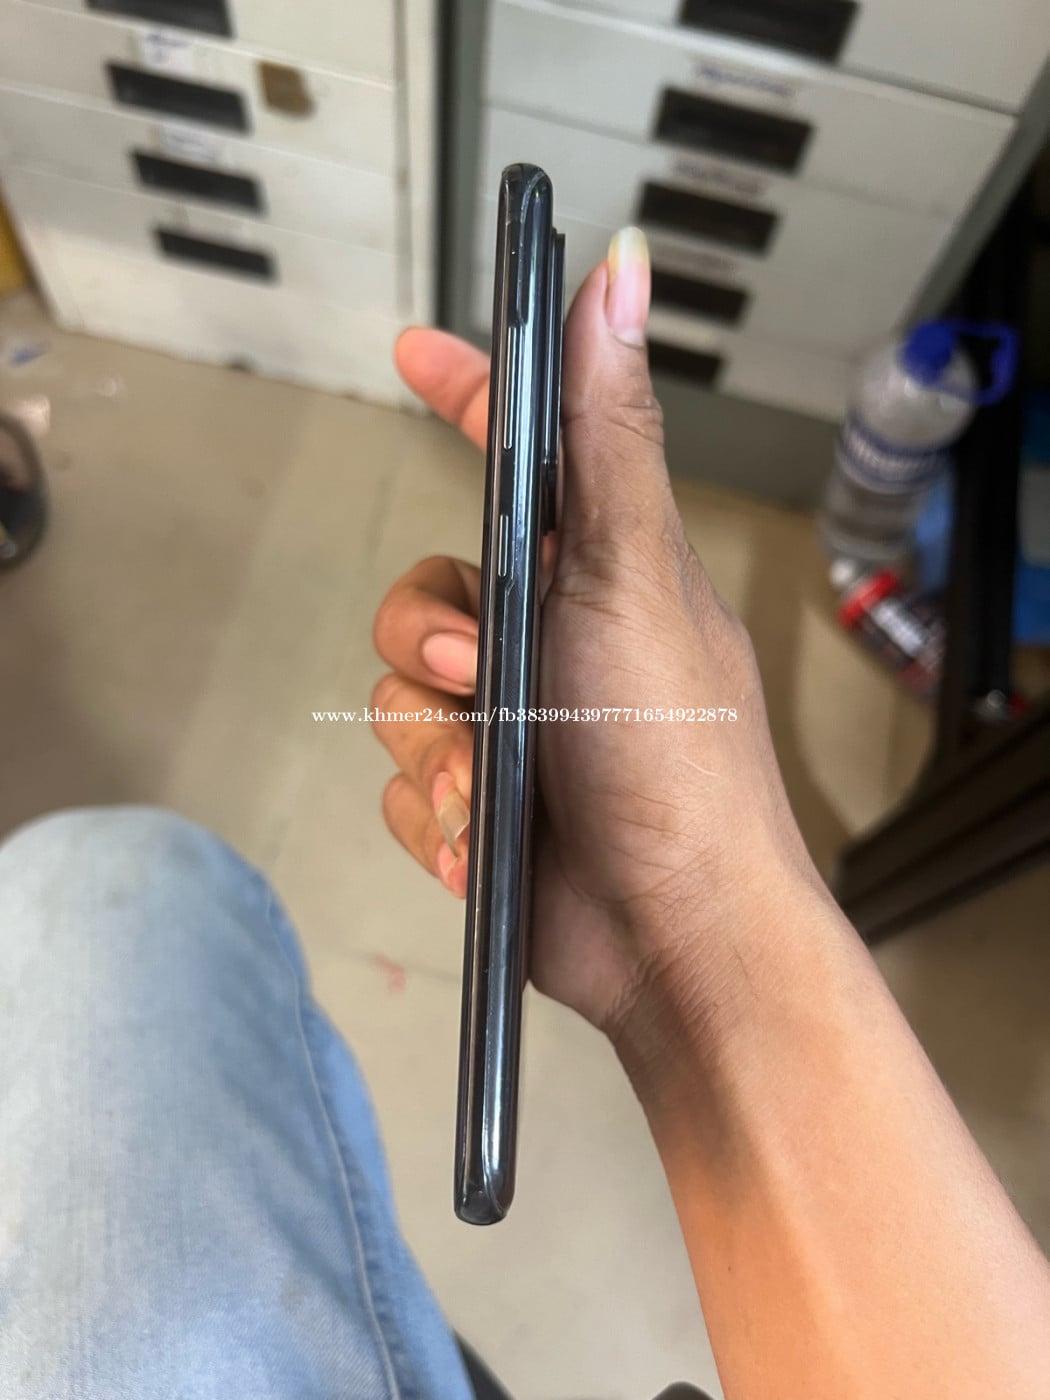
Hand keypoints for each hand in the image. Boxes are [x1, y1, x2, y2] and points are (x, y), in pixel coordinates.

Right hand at [372, 229, 819, 1035]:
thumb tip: (622, 273)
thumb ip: (607, 434)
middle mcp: (551, 641)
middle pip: (422, 594)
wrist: (674, 933)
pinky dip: (436, 816)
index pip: (519, 457)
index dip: (465, 396)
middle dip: (429, 640)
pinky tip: (483, 846)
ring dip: (437, 750)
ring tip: (489, 795)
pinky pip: (405, 784)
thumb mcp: (635, 575)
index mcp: (597, 572)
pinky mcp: (483, 803)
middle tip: (478, 673)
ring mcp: (515, 725)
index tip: (415, 353)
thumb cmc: (677, 754)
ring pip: (401, 700)